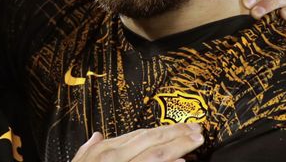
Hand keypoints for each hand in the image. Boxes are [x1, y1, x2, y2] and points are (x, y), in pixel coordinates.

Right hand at [72, 123, 204, 161]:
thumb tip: (95, 136)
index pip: (140, 135)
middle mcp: (115, 158)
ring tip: (196, 141)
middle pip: (151, 140)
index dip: (163, 129)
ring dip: (178, 146)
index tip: (182, 127)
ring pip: (155, 155)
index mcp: (105, 150)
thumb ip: (88, 149)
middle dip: (176, 133)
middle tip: (198, 129)